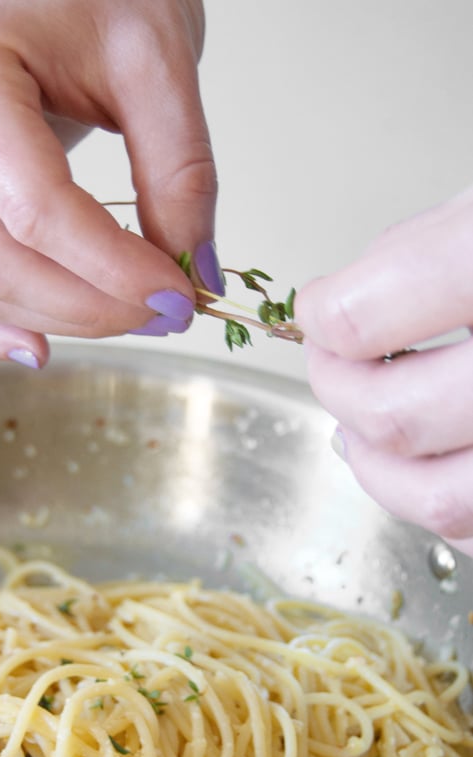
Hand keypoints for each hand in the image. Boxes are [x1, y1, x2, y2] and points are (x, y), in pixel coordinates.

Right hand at [0, 0, 221, 365]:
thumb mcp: (160, 59)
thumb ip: (181, 172)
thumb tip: (190, 275)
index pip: (34, 207)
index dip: (111, 269)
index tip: (176, 296)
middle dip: (88, 307)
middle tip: (165, 314)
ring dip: (59, 320)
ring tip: (131, 316)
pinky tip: (46, 345)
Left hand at [295, 186, 472, 557]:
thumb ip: (419, 252)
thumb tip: (337, 299)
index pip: (361, 319)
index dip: (322, 317)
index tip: (319, 310)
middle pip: (392, 419)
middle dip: (340, 392)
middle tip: (336, 363)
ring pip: (440, 499)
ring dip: (380, 467)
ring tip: (368, 427)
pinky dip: (437, 495)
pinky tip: (433, 454)